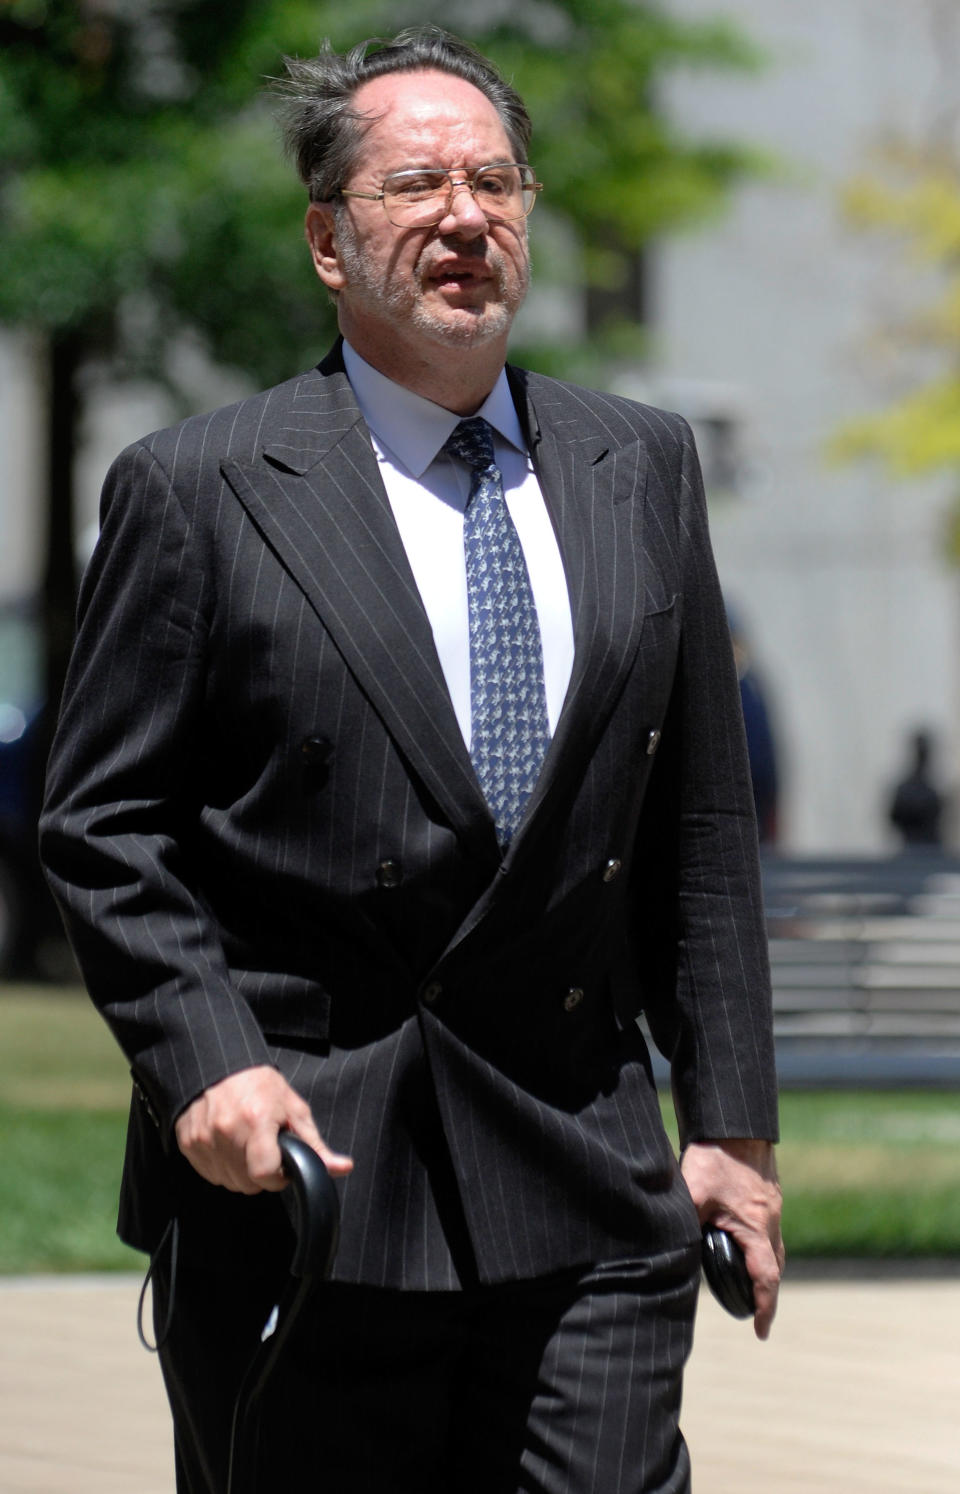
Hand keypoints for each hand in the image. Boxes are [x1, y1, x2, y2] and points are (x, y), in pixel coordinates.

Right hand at [174, 1065, 353, 1194]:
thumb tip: (344, 1168)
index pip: (265, 1175)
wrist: (218, 1065)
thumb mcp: (294, 1109)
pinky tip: (228, 1145)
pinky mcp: (187, 1143)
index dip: (278, 1176)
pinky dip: (221, 1166)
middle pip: (248, 1184)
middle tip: (264, 1148)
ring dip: (240, 1171)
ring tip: (245, 1143)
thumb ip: (316, 1145)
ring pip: (229, 1182)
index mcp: (256, 1120)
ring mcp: (203, 1138)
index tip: (281, 1164)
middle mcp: (226, 1131)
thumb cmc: (260, 1085)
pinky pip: (211, 1174)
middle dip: (261, 1173)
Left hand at [681, 1137, 783, 1340]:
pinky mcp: (767, 1191)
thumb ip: (685, 1223)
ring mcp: (771, 1205)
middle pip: (775, 1267)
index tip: (761, 1332)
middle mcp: (769, 1220)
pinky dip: (760, 1243)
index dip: (765, 1308)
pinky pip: (768, 1227)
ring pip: (773, 1246)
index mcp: (755, 1228)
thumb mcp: (693, 1193)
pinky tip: (743, 1239)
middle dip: (766, 1292)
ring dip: (764, 1267)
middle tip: (756, 1312)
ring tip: (749, 1282)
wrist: (735, 1121)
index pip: (765, 1279)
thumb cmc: (715, 1156)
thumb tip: (668, 1250)